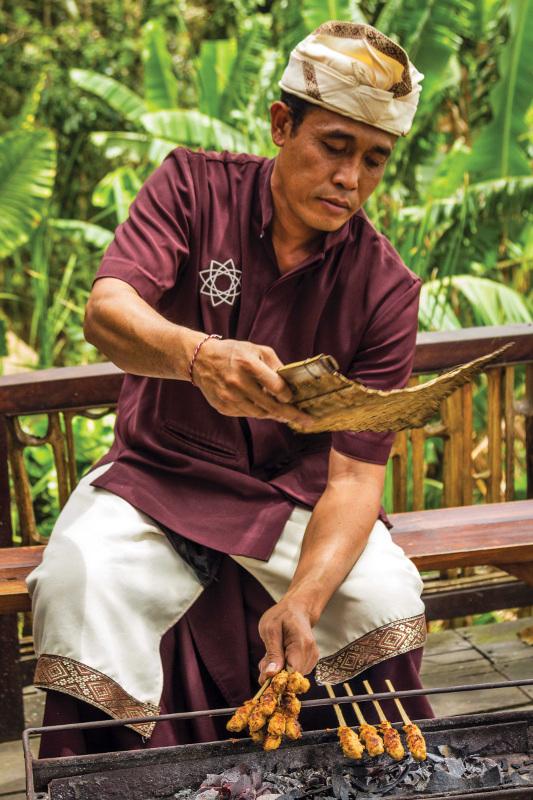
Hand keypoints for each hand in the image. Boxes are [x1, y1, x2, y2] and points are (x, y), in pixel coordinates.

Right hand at [192, 337, 312, 426]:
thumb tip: (291, 384)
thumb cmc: (234, 353)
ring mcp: (229, 397)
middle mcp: (237, 382)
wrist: (201, 360)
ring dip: (274, 415)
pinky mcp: (223, 407)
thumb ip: (275, 365)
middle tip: (306, 420)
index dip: (287, 395)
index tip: (293, 398)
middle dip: (290, 414)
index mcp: (247, 364)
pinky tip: (264, 409)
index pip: (275, 386)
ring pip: (259, 414)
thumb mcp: (257, 350)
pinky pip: (246, 415)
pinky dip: (258, 413)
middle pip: (270, 405)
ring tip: (285, 414)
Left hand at [257, 598, 319, 683]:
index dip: (277, 679)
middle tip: (264, 660)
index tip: (264, 674)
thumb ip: (272, 653)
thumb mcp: (270, 630)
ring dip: (278, 671)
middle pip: (291, 678)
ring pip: (291, 677)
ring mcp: (312, 659)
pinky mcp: (309, 662)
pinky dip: (283, 668)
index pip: (292, 674)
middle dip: (275, 674)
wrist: (297, 608)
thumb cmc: (282, 616)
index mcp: (302, 645)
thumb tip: (271, 675)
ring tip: (271, 654)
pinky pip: (294, 673)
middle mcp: (311, 654)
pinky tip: (278, 656)